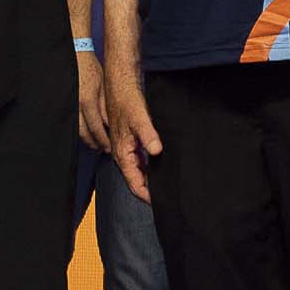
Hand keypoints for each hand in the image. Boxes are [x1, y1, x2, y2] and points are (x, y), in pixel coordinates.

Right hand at [73, 48, 109, 151]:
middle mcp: (77, 106)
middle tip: (101, 150)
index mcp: (89, 101)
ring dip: (85, 139)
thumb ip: (105, 106)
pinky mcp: (64, 104)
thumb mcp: (103, 86)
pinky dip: (78, 130)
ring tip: (93, 145)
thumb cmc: (90, 69)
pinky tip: (83, 134)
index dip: (103, 140)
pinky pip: (71, 121)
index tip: (108, 148)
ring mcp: (68, 105)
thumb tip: (109, 124)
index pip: (97, 128)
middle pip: (84, 133)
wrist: (74, 57)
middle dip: (94, 143)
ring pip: (76, 129)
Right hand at [104, 63, 161, 201]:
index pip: (134, 183)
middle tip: (167, 199)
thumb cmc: (127, 101)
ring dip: (150, 180)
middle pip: (136, 180)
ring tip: (166, 188)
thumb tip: (157, 151)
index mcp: (122, 153)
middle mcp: (122, 154)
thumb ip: (149, 135)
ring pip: (138, 172)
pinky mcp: (131, 142)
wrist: (122, 86)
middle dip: (149, 191)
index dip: (147, 196)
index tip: (160, 203)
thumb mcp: (140, 118)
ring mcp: (126, 149)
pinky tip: (161, 168)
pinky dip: (150, 168)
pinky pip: (140, 162)